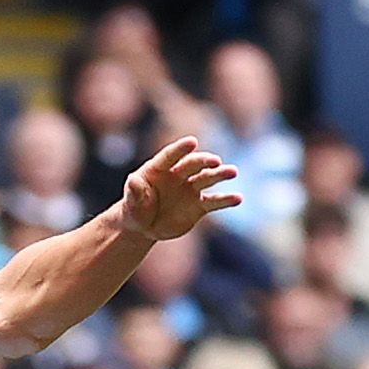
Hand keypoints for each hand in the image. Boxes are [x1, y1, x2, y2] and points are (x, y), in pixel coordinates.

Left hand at [112, 138, 241, 241]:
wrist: (144, 227)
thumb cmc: (135, 209)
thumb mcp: (131, 204)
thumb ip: (134, 192)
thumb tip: (133, 180)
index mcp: (159, 169)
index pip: (170, 155)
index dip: (181, 149)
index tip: (192, 142)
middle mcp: (178, 175)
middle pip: (193, 164)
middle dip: (204, 161)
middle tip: (214, 161)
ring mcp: (191, 188)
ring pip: (208, 178)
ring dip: (220, 174)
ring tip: (232, 172)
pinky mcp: (199, 205)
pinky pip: (214, 201)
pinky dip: (226, 200)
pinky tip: (237, 198)